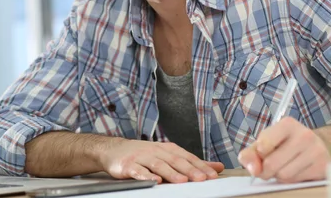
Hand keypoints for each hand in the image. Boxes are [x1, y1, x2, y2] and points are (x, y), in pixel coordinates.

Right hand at [99, 138, 224, 182]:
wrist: (113, 150)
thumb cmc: (143, 154)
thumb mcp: (167, 155)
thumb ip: (191, 162)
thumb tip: (217, 167)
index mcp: (167, 149)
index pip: (186, 157)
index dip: (200, 166)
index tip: (212, 175)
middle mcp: (155, 151)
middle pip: (174, 160)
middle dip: (189, 170)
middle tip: (202, 178)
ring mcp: (141, 157)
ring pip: (158, 165)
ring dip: (171, 173)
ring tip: (182, 181)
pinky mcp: (128, 165)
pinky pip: (138, 171)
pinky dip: (146, 176)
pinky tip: (155, 181)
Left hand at [238, 117, 328, 182]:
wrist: (314, 146)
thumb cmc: (284, 143)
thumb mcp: (264, 142)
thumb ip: (251, 153)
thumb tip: (253, 169)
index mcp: (287, 124)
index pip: (263, 144)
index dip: (258, 154)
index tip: (262, 152)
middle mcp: (304, 135)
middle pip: (272, 163)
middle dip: (265, 170)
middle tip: (267, 167)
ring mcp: (316, 151)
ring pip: (284, 175)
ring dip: (278, 175)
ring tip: (282, 167)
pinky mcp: (322, 167)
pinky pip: (296, 181)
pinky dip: (290, 180)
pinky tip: (293, 171)